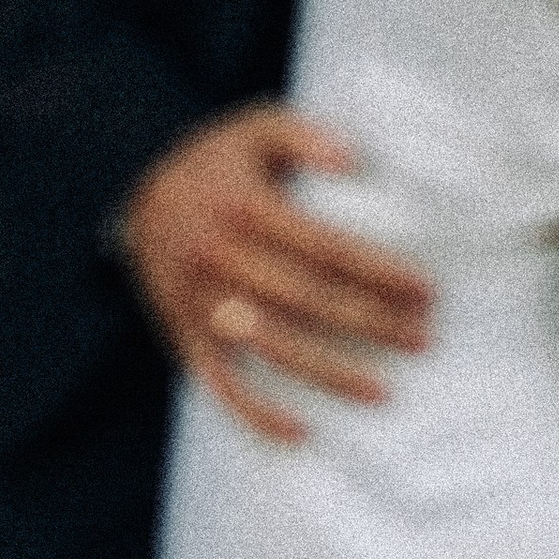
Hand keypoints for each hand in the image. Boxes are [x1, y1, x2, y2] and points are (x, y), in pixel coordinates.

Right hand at [120, 102, 431, 444]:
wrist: (134, 194)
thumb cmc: (215, 161)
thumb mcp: (255, 127)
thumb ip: (304, 133)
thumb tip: (355, 160)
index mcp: (244, 207)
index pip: (324, 247)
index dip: (378, 272)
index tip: (425, 291)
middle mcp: (220, 256)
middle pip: (307, 301)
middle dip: (370, 324)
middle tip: (421, 340)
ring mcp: (198, 301)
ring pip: (272, 347)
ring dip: (329, 374)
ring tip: (382, 392)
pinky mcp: (182, 334)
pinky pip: (220, 382)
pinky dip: (256, 413)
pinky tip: (301, 432)